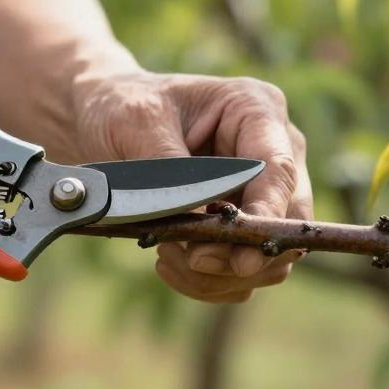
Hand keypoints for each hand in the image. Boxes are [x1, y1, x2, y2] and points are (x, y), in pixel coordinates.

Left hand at [76, 72, 311, 301]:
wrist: (100, 119)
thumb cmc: (121, 106)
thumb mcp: (136, 122)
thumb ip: (171, 169)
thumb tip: (200, 221)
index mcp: (255, 109)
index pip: (279, 170)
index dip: (267, 216)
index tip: (243, 255)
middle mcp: (272, 150)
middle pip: (288, 220)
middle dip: (242, 251)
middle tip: (193, 260)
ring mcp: (261, 190)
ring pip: (270, 255)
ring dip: (222, 273)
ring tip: (166, 253)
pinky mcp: (241, 224)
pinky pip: (243, 272)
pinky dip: (210, 281)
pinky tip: (168, 262)